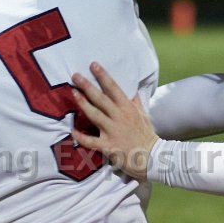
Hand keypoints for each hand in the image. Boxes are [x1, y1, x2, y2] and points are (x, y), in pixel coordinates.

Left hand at [71, 61, 158, 180]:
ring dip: (83, 104)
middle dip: (87, 86)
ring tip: (73, 93)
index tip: (93, 65)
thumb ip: (136, 102)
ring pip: (95, 115)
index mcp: (128, 108)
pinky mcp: (108, 146)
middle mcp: (119, 117)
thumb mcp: (143, 115)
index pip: (114, 88)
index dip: (103, 76)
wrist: (151, 157)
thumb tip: (133, 90)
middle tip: (75, 76)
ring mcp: (113, 131)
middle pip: (101, 99)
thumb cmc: (146, 136)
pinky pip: (91, 141)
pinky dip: (81, 136)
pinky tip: (72, 130)